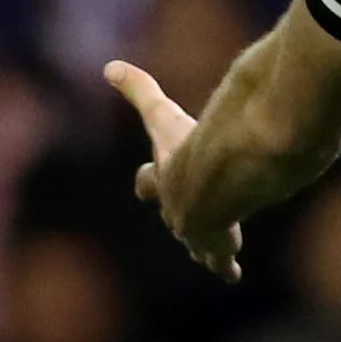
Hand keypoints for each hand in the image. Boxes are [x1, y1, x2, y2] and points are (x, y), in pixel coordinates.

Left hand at [105, 61, 243, 281]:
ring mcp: (196, 229)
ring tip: (209, 257)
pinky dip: (225, 265)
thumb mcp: (163, 116)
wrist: (214, 182)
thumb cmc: (190, 147)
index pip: (151, 180)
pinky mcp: (218, 243)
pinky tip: (231, 275)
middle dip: (180, 218)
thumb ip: (139, 90)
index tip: (146, 183)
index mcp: (166, 178)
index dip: (151, 180)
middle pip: (175, 216)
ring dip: (204, 248)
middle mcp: (177, 207)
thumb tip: (109, 66)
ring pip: (198, 243)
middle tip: (183, 223)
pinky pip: (221, 258)